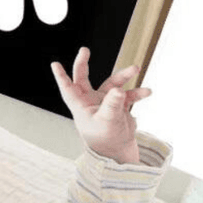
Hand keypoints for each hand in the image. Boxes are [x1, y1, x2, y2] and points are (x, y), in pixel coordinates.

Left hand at [51, 47, 150, 163]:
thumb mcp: (108, 121)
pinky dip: (137, 92)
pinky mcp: (119, 105)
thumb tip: (118, 89)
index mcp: (81, 105)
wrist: (120, 152)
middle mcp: (91, 101)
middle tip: (84, 49)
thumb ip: (113, 104)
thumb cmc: (107, 140)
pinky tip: (147, 92)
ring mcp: (105, 102)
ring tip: (135, 68)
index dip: (61, 76)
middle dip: (83, 63)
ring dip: (124, 75)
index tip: (55, 64)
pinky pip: (128, 95)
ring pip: (112, 83)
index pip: (68, 88)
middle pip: (83, 78)